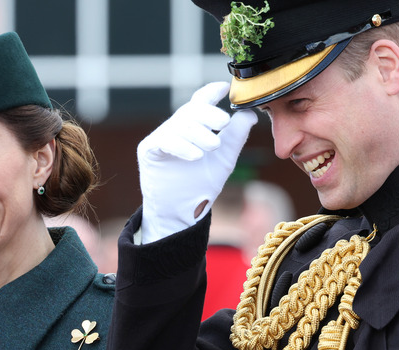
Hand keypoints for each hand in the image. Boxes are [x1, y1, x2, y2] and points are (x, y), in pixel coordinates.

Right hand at [138, 81, 257, 243]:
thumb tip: (249, 114)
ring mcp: (161, 137)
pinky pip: (164, 141)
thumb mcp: (225, 158)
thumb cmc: (200, 185)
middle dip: (208, 113)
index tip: (225, 87)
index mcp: (194, 126)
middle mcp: (176, 127)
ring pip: (179, 125)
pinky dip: (181, 146)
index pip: (201, 101)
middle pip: (191, 109)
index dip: (211, 91)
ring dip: (198, 133)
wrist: (181, 212)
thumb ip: (236, 136)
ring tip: (213, 146)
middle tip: (224, 121)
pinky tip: (196, 155)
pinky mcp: (149, 150)